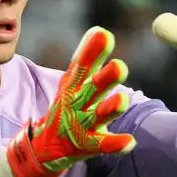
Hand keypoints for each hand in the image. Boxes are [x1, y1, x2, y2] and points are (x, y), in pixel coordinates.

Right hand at [5, 27, 136, 176]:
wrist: (45, 147)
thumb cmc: (66, 108)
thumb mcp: (72, 82)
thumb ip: (87, 58)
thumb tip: (99, 29)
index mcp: (73, 87)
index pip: (82, 66)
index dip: (92, 51)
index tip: (104, 34)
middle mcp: (76, 104)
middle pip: (92, 89)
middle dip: (105, 78)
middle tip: (120, 66)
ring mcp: (82, 125)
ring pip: (98, 115)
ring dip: (111, 108)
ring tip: (124, 99)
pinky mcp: (88, 144)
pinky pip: (103, 145)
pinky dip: (116, 144)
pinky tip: (131, 141)